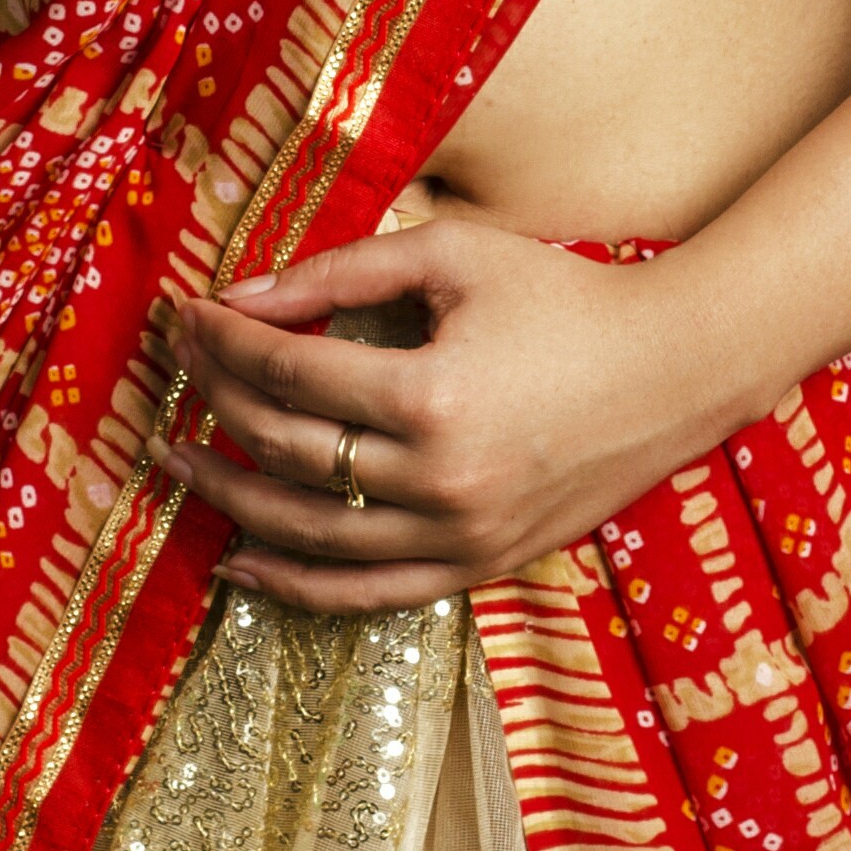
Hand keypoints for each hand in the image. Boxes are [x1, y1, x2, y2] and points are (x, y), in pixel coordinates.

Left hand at [147, 214, 740, 609]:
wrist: (675, 369)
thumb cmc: (562, 296)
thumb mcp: (451, 257)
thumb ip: (338, 270)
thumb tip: (236, 299)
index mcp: (430, 394)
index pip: (287, 373)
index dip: (223, 342)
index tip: (186, 315)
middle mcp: (440, 479)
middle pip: (288, 450)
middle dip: (216, 402)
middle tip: (176, 369)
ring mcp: (460, 535)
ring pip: (311, 533)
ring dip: (230, 499)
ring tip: (176, 463)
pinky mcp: (479, 566)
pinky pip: (366, 593)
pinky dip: (295, 584)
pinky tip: (238, 562)